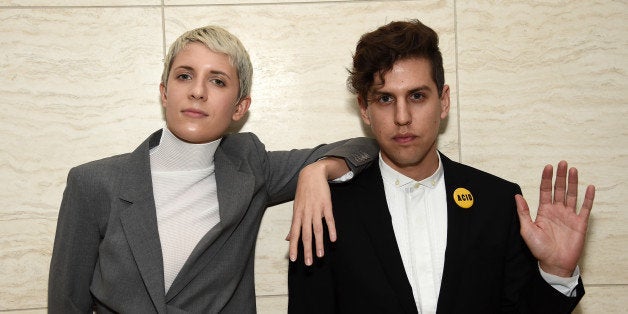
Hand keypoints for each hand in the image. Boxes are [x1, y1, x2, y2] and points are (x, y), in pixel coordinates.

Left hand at [287, 158, 345, 264]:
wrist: (311, 174)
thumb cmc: (303, 193)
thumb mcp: (296, 208)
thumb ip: (294, 225)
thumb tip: (287, 239)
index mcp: (297, 215)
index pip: (294, 234)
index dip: (294, 247)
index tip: (294, 259)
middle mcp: (305, 214)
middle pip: (306, 235)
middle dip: (307, 250)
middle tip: (309, 263)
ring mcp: (316, 209)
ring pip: (317, 229)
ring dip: (319, 243)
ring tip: (321, 255)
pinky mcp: (326, 205)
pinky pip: (329, 219)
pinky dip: (331, 229)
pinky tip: (333, 239)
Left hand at [515, 161, 594, 276]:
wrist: (554, 263)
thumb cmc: (539, 248)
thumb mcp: (527, 229)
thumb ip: (523, 212)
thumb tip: (516, 196)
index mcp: (544, 211)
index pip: (545, 190)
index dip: (546, 179)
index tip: (548, 167)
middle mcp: (557, 210)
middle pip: (559, 189)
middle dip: (560, 176)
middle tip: (562, 163)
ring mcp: (569, 216)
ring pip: (571, 195)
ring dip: (573, 182)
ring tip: (573, 170)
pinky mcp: (580, 223)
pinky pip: (585, 208)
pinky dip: (588, 198)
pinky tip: (589, 187)